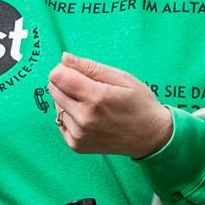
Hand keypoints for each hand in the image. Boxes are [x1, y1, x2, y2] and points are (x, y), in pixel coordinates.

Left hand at [47, 52, 173, 158]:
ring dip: (67, 100)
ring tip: (90, 103)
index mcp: (96, 97)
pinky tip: (87, 116)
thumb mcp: (121, 78)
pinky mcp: (76, 145)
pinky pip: (60, 122)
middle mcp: (84, 118)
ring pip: (56, 106)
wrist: (150, 136)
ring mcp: (79, 134)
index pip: (58, 77)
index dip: (63, 69)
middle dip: (65, 82)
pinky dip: (69, 116)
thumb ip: (90, 67)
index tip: (76, 70)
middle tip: (86, 86)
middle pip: (53, 90)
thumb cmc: (139, 103)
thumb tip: (64, 58)